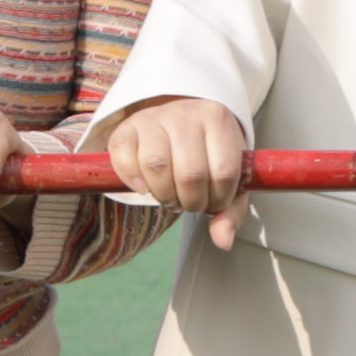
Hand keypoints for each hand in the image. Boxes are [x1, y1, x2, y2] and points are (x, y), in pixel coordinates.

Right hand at [108, 94, 254, 250]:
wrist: (177, 123)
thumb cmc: (205, 154)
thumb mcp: (226, 177)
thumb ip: (230, 211)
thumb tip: (224, 241)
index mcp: (219, 120)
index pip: (224, 172)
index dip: (218, 200)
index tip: (212, 202)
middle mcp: (187, 114)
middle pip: (190, 174)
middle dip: (190, 202)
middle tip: (188, 203)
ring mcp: (154, 117)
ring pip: (156, 166)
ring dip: (163, 195)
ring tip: (169, 196)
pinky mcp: (127, 126)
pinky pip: (124, 157)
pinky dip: (132, 180)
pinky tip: (143, 187)